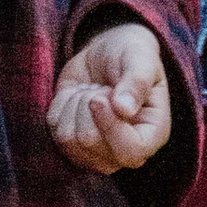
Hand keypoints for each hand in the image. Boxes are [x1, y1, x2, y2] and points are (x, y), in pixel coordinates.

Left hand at [48, 21, 170, 174]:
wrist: (107, 54)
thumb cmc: (131, 55)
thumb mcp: (140, 59)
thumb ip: (136, 82)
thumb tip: (124, 109)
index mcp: (152, 135)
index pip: (130, 151)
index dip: (110, 127)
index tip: (98, 98)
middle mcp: (126, 150)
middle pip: (91, 143)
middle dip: (89, 104)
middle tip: (102, 87)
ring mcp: (98, 152)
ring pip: (69, 140)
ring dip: (75, 104)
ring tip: (92, 90)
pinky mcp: (72, 143)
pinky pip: (54, 130)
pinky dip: (61, 106)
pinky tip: (78, 95)